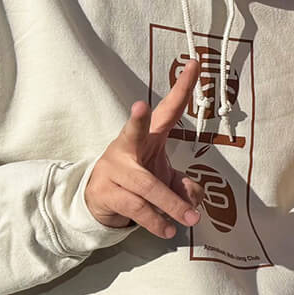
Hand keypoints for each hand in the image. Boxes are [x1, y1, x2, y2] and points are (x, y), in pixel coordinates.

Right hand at [87, 57, 204, 237]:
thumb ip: (184, 185)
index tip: (194, 64)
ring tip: (191, 219)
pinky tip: (169, 229)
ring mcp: (114, 170)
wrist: (98, 201)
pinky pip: (136, 208)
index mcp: (146, 136)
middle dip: (137, 120)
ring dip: (171, 205)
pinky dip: (156, 221)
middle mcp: (127, 147)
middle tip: (139, 107)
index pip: (167, 109)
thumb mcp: (164, 179)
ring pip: (146, 186)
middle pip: (133, 132)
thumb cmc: (137, 181)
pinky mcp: (105, 193)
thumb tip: (195, 197)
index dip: (181, 88)